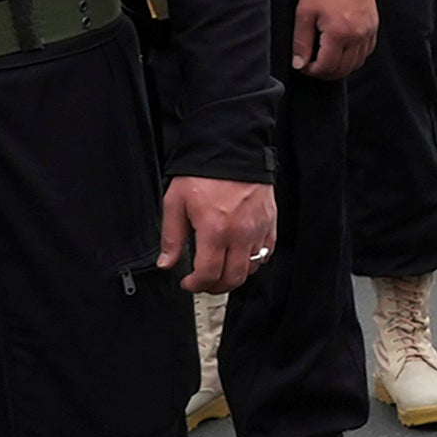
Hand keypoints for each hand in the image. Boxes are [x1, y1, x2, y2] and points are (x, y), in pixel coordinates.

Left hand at [158, 173, 274, 295]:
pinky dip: (253, 261)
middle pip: (232, 278)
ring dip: (234, 275)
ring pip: (251, 269)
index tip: (188, 282)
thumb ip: (171, 236)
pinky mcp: (270, 223)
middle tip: (204, 282)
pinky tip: (240, 254)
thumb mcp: (176, 202)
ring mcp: (259, 230)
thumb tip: (166, 262)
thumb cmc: (204, 172)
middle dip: (215, 286)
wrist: (232, 149)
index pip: (209, 274)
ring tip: (221, 269)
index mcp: (215, 230)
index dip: (195, 285)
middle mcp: (240, 234)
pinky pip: (266, 253)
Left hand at [289, 0, 378, 79]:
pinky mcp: (373, 28)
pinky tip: (342, 52)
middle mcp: (357, 36)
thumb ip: (301, 42)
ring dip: (340, 67)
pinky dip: (354, 58)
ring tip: (326, 60)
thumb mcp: (304, 13)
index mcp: (338, 33)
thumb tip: (300, 64)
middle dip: (325, 73)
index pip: (327, 66)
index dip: (313, 71)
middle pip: (343, 69)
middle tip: (313, 66)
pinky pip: (366, 53)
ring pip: (357, 64)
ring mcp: (368, 33)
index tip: (304, 66)